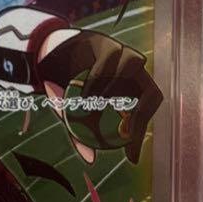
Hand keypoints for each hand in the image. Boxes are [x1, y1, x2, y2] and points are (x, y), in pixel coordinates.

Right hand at [39, 32, 161, 164]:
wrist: (50, 59)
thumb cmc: (70, 89)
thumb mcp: (76, 113)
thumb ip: (82, 133)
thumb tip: (90, 159)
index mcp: (132, 91)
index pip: (147, 112)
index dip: (142, 134)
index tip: (131, 158)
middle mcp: (133, 74)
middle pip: (153, 92)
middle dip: (141, 115)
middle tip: (123, 134)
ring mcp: (121, 55)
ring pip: (133, 66)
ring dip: (117, 88)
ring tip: (96, 106)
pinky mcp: (106, 42)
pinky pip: (110, 56)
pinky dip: (99, 77)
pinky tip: (85, 94)